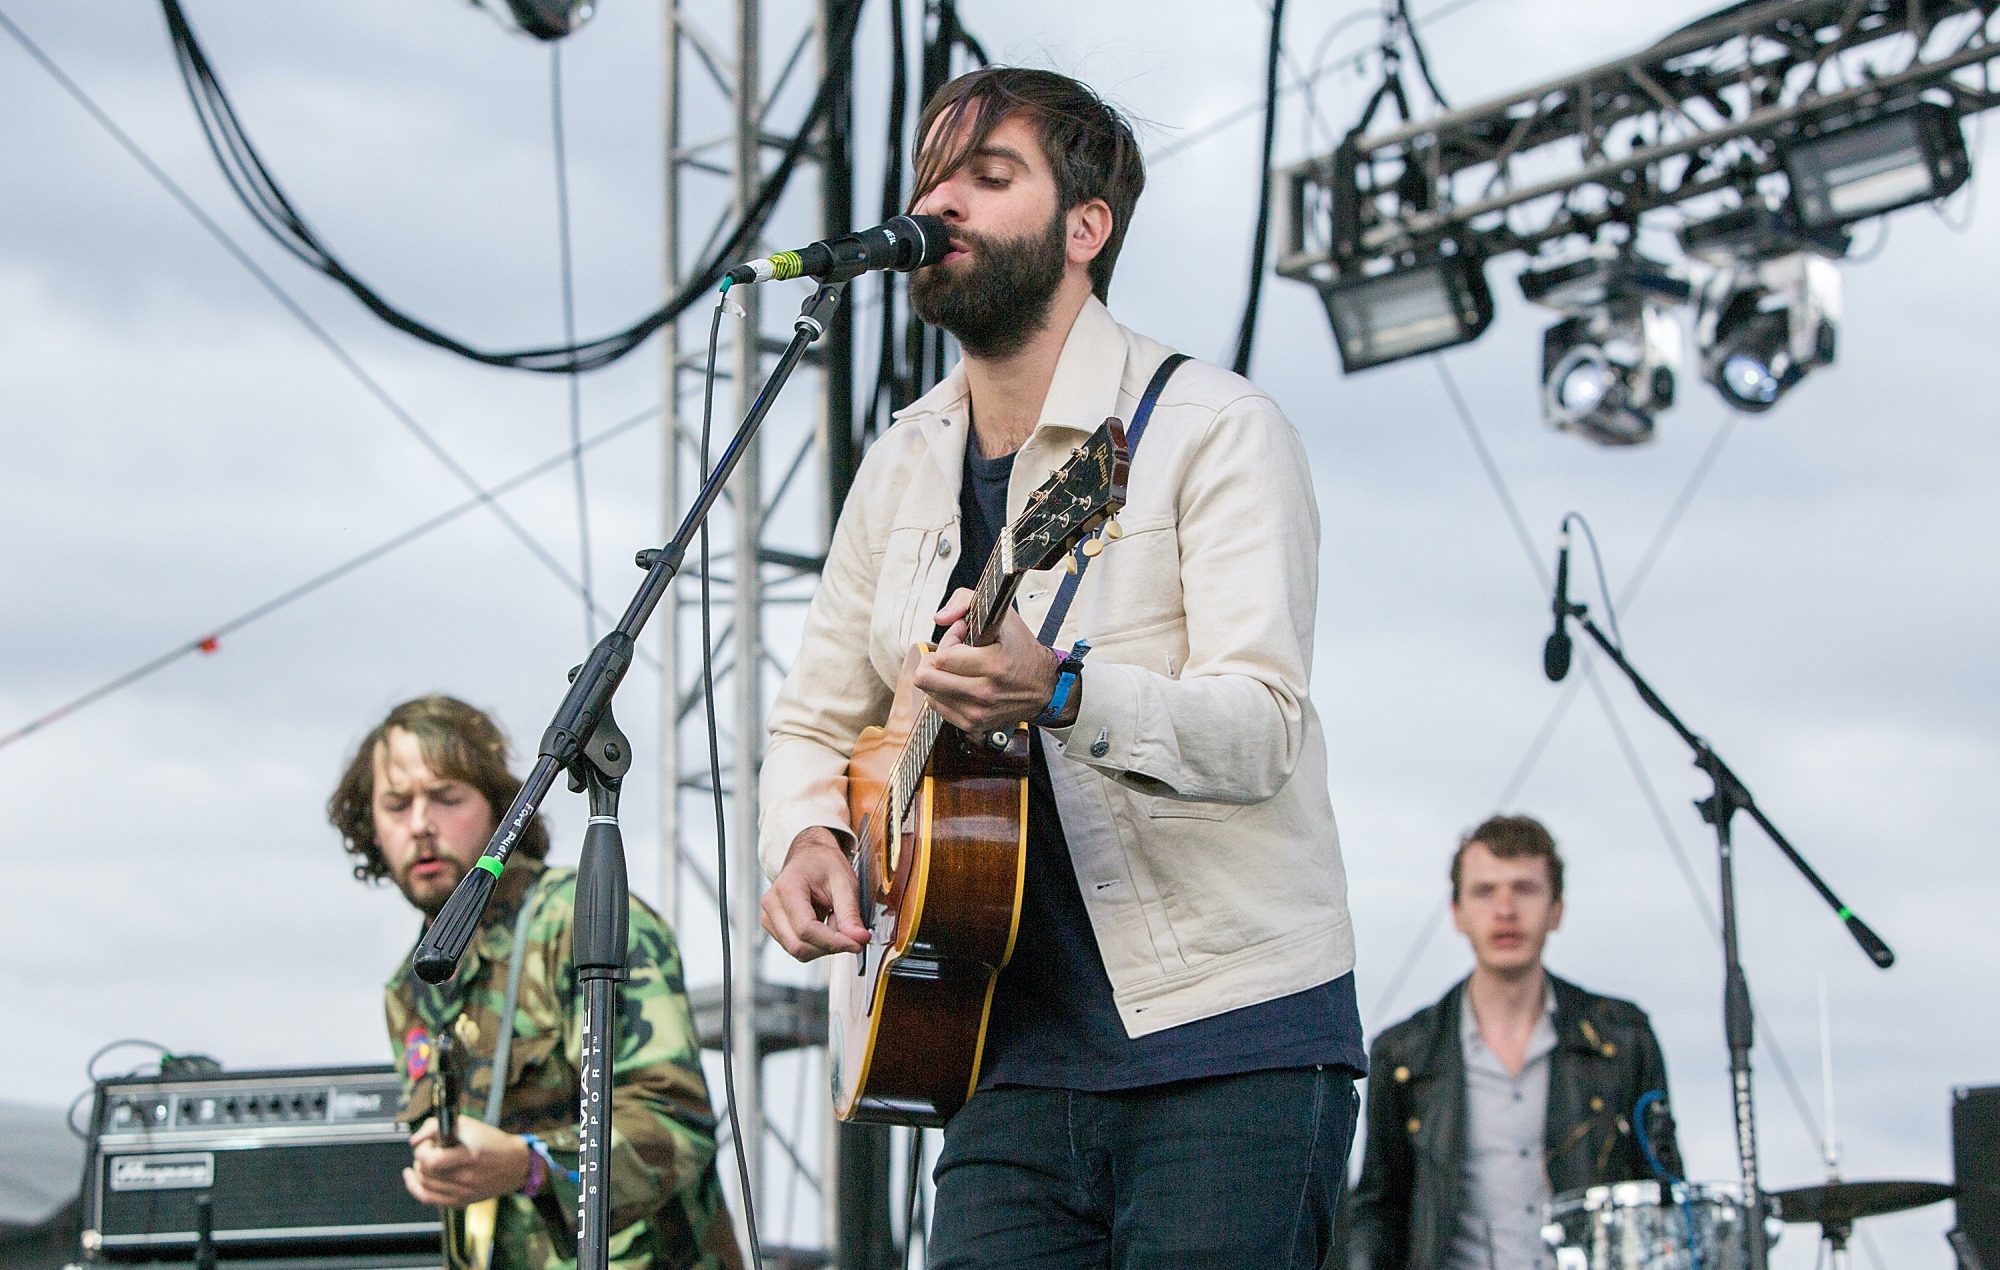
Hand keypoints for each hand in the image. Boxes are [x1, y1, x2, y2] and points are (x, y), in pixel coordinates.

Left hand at [404, 1115, 530, 1205]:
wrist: (516, 1164)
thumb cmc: (493, 1142)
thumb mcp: (468, 1125)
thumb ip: (437, 1126)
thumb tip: (414, 1140)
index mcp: (470, 1157)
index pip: (431, 1161)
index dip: (422, 1150)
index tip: (427, 1143)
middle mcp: (467, 1178)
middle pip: (426, 1173)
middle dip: (420, 1158)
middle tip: (429, 1149)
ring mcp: (464, 1193)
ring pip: (425, 1186)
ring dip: (419, 1171)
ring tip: (425, 1162)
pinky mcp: (462, 1202)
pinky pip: (430, 1199)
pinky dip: (418, 1188)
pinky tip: (414, 1178)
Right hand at [761, 828, 867, 960]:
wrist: (810, 856)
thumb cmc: (824, 864)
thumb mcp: (844, 883)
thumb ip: (850, 913)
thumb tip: (858, 939)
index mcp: (787, 889)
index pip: (806, 929)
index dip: (834, 941)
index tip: (857, 944)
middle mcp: (772, 906)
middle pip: (799, 945)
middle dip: (830, 946)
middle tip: (850, 932)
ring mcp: (769, 918)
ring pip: (798, 951)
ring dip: (824, 945)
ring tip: (835, 920)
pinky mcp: (775, 928)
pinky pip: (797, 947)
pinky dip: (817, 943)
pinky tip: (825, 924)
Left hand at [914, 588, 1061, 735]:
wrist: (1044, 688)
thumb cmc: (1023, 652)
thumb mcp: (1004, 616)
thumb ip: (966, 600)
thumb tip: (941, 617)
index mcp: (994, 665)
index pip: (944, 655)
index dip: (949, 639)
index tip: (962, 635)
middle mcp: (984, 693)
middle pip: (926, 678)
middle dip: (933, 659)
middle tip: (949, 652)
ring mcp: (977, 712)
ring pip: (928, 692)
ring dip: (937, 676)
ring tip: (956, 668)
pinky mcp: (972, 724)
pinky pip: (937, 707)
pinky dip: (942, 693)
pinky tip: (958, 683)